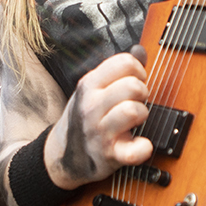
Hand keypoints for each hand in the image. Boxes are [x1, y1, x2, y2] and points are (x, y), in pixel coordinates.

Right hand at [47, 48, 151, 187]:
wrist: (62, 155)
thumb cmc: (84, 117)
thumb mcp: (92, 89)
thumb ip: (117, 69)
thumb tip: (140, 50)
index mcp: (89, 85)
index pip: (125, 62)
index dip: (138, 70)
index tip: (134, 81)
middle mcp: (91, 106)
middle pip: (133, 86)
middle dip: (142, 92)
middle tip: (136, 101)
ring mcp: (100, 132)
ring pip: (134, 111)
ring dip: (143, 114)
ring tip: (136, 119)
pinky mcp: (110, 155)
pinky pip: (135, 151)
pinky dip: (143, 148)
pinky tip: (140, 144)